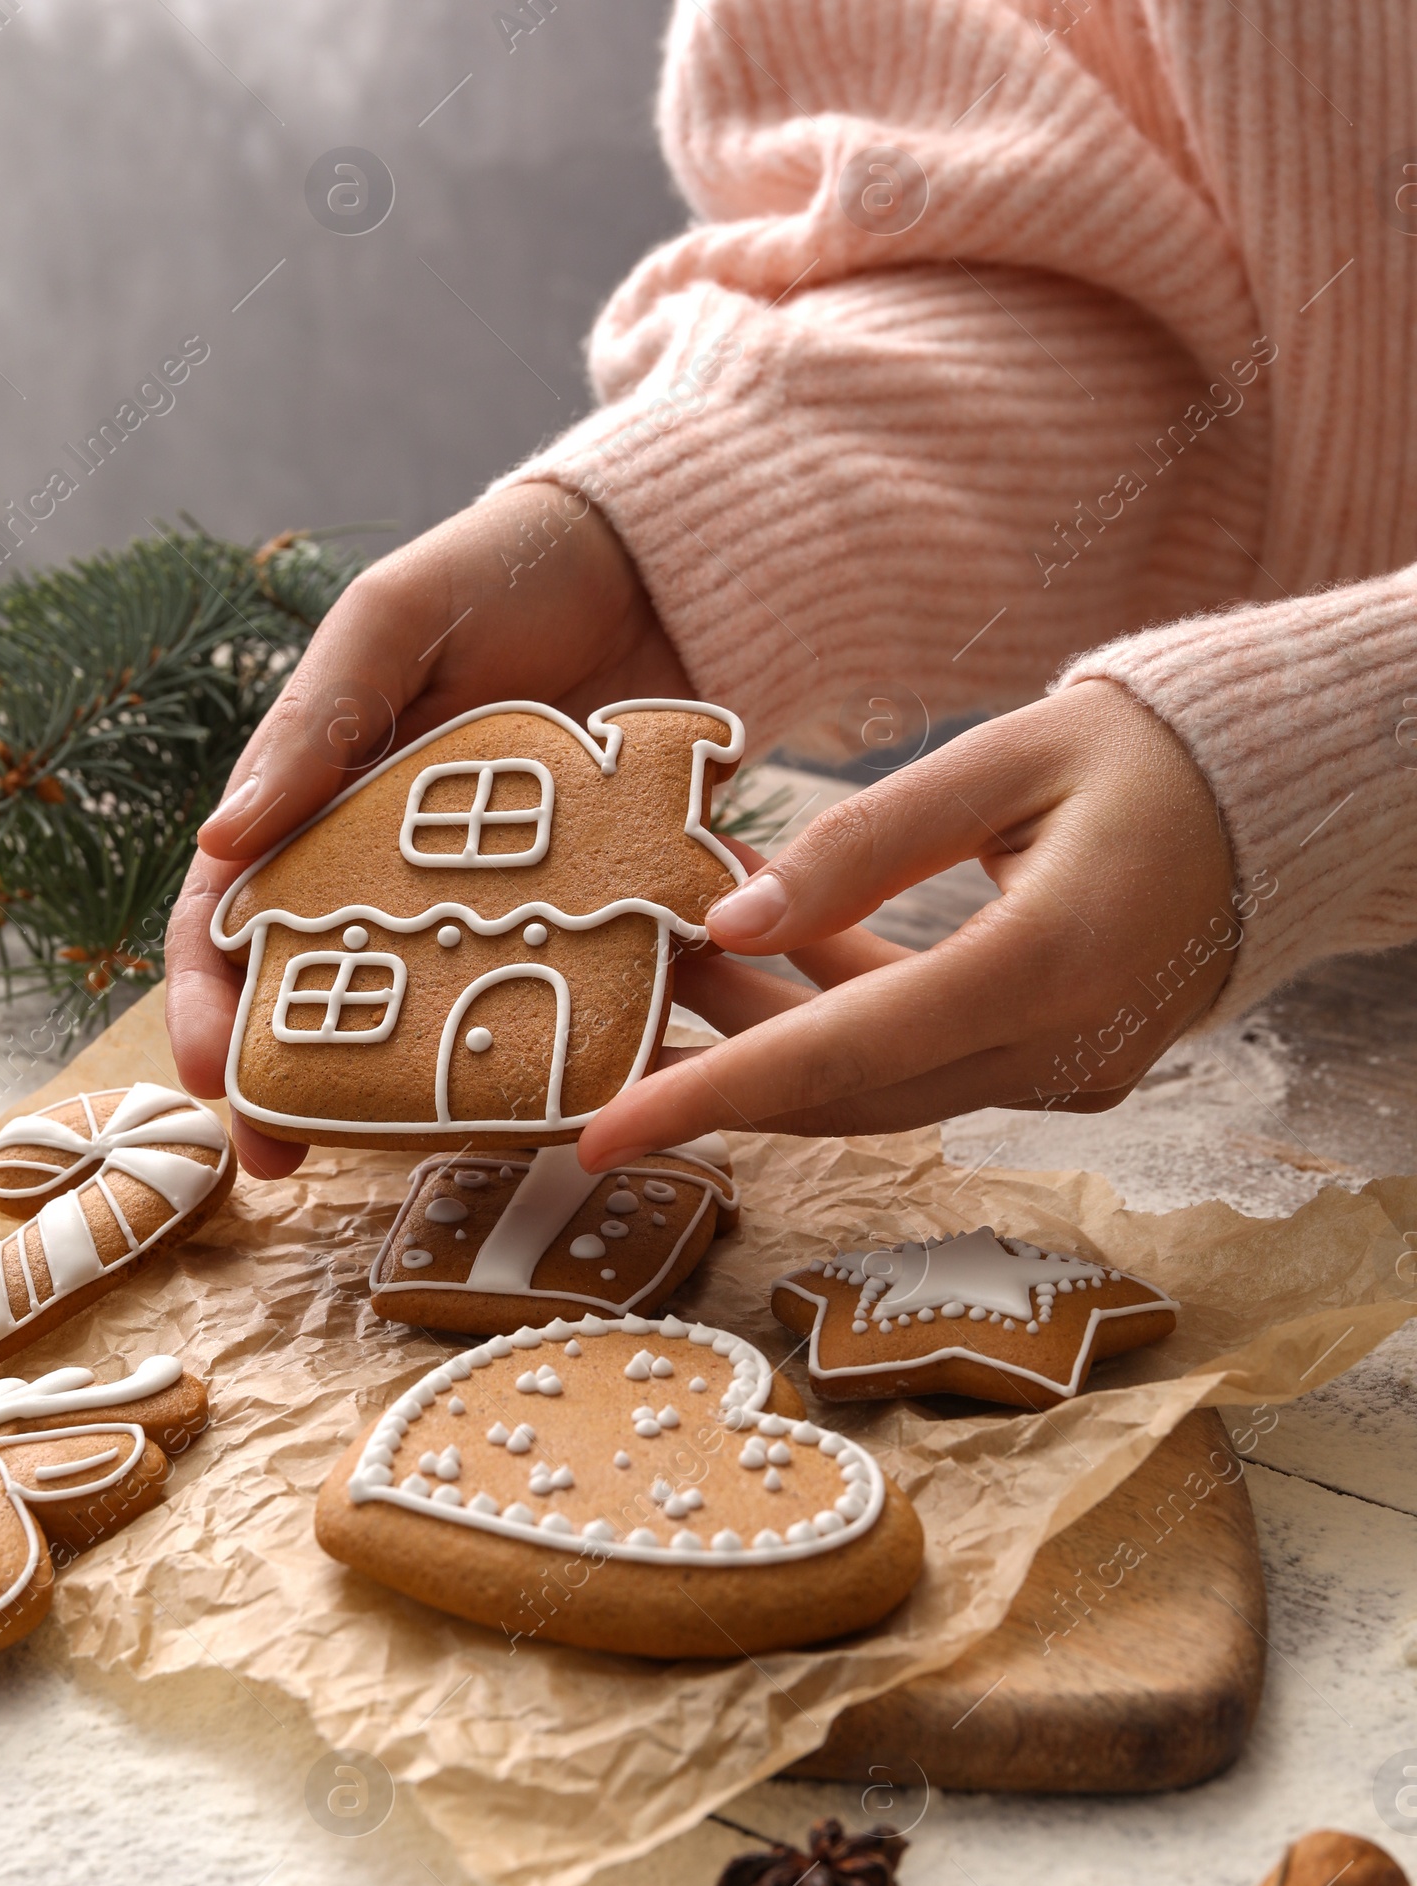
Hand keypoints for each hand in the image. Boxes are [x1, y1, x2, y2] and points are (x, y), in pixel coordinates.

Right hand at [166, 481, 686, 1175]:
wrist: (657, 562)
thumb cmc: (499, 572)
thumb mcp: (390, 623)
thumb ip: (317, 721)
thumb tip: (223, 837)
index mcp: (321, 802)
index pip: (234, 917)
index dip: (207, 1000)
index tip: (209, 1079)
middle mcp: (396, 866)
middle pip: (322, 993)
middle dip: (292, 1085)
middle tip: (283, 1162)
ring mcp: (494, 895)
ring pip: (438, 1015)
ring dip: (417, 1092)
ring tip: (410, 1153)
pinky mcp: (591, 905)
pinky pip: (567, 990)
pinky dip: (560, 1044)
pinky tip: (563, 1098)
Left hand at [577, 680, 1238, 1163]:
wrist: (1284, 798)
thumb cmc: (1149, 755)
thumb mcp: (1000, 762)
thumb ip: (863, 844)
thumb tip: (732, 919)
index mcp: (1048, 966)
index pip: (844, 1052)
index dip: (710, 1093)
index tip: (601, 1129)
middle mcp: (1060, 1048)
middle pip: (847, 1090)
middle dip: (720, 1057)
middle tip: (622, 997)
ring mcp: (1068, 1073)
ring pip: (882, 1084)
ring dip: (776, 1033)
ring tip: (686, 951)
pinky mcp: (1064, 1066)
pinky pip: (927, 1065)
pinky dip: (845, 1022)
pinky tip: (784, 953)